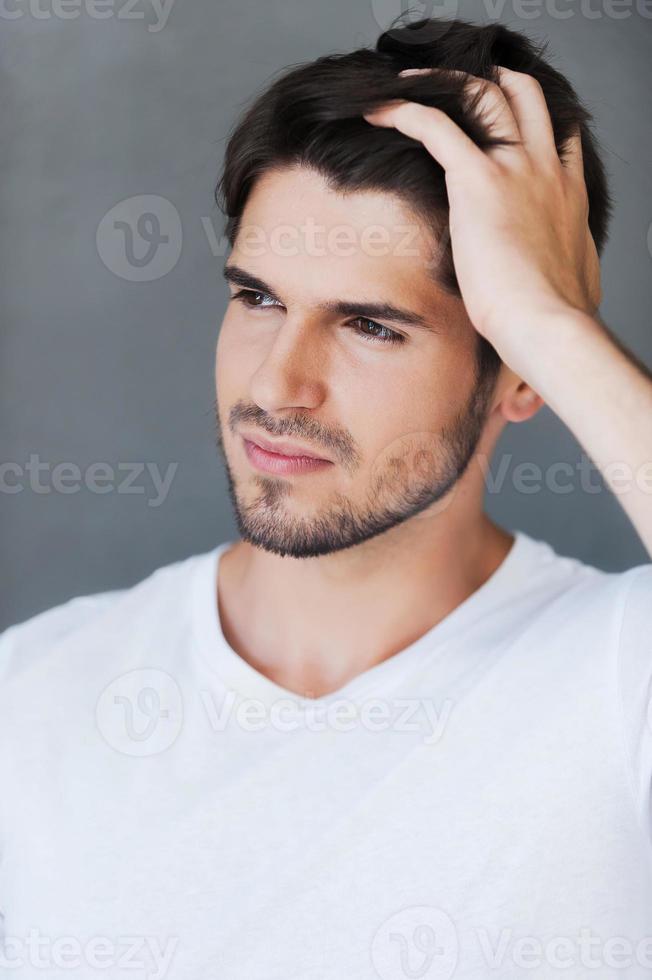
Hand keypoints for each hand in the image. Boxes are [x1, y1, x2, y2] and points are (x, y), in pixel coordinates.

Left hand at [363, 68, 601, 367]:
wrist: (546, 324)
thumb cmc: (553, 321)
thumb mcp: (572, 288)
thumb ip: (559, 276)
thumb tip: (543, 302)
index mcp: (568, 194)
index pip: (557, 133)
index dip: (529, 120)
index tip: (503, 125)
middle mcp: (546, 169)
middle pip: (525, 96)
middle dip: (491, 81)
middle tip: (457, 87)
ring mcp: (516, 169)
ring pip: (484, 94)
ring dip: (445, 83)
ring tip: (410, 85)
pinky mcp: (480, 180)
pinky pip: (435, 125)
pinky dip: (404, 111)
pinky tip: (377, 112)